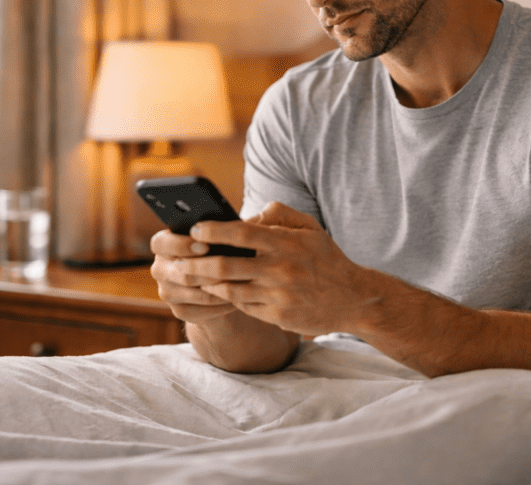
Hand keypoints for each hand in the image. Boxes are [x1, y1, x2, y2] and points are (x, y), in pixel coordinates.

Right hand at [149, 228, 237, 324]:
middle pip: (180, 272)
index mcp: (163, 244)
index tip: (205, 246)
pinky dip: (220, 305)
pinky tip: (236, 299)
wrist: (218, 284)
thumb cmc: (220, 250)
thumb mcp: (218, 237)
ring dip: (219, 288)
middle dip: (208, 270)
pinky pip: (200, 310)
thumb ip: (219, 229)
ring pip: (193, 292)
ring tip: (240, 283)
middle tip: (231, 269)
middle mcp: (160, 268)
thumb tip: (238, 223)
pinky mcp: (179, 311)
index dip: (181, 245)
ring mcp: (167, 292)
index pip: (161, 243)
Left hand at [182, 202, 376, 336]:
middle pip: (226, 266)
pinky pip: (242, 306)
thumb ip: (279, 214)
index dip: (213, 231)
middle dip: (196, 263)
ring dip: (205, 283)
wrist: (352, 298)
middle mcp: (280, 270)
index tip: (195, 229)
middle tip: (178, 260)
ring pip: (229, 290)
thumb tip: (247, 216)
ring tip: (189, 276)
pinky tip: (214, 291)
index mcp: (286, 243)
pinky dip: (225, 298)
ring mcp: (278, 295)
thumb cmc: (326, 258)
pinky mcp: (277, 316)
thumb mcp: (310, 227)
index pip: (241, 234)